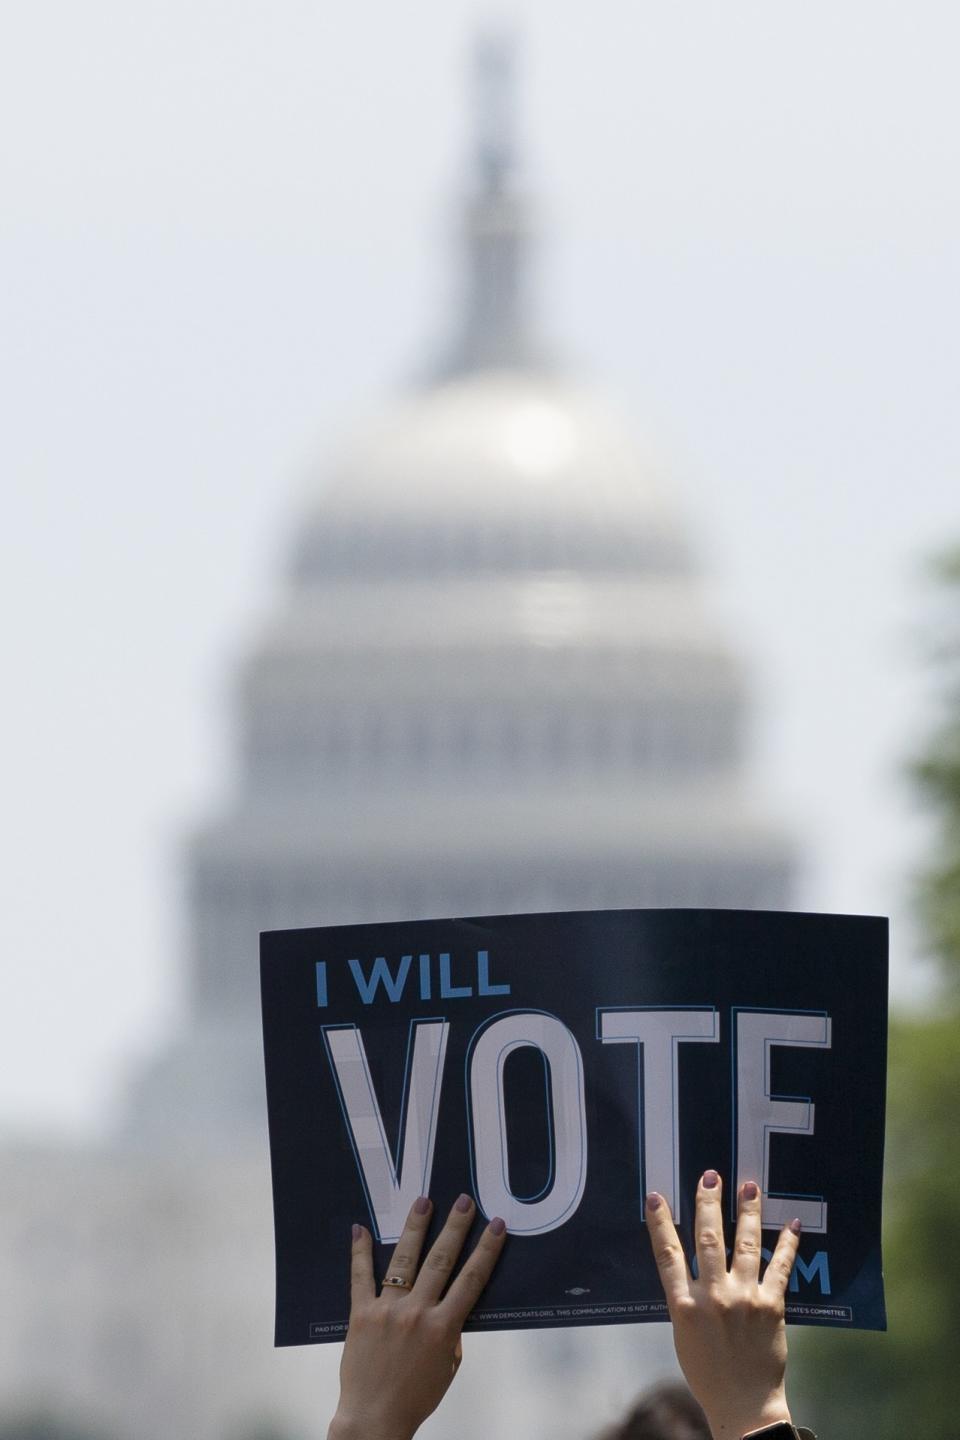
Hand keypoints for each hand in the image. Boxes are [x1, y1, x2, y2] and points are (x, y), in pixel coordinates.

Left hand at [328, 1194, 506, 1439]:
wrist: (374, 1420)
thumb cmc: (416, 1397)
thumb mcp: (448, 1367)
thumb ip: (452, 1333)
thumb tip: (452, 1304)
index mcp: (443, 1328)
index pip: (471, 1280)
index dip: (486, 1250)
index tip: (496, 1225)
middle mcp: (417, 1314)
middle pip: (440, 1261)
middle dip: (455, 1228)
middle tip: (464, 1201)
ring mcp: (387, 1311)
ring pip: (403, 1260)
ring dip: (416, 1228)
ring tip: (423, 1201)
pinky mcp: (360, 1314)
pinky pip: (359, 1277)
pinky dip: (360, 1252)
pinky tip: (360, 1228)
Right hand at [645, 1172, 800, 1439]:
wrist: (744, 1406)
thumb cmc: (708, 1373)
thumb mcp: (684, 1335)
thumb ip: (685, 1298)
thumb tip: (687, 1263)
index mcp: (684, 1307)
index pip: (667, 1255)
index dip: (660, 1223)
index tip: (657, 1196)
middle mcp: (713, 1298)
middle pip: (707, 1238)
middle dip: (708, 1203)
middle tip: (710, 1176)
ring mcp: (744, 1299)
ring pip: (745, 1244)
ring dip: (747, 1212)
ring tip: (748, 1186)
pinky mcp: (772, 1306)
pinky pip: (780, 1267)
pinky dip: (787, 1242)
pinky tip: (791, 1222)